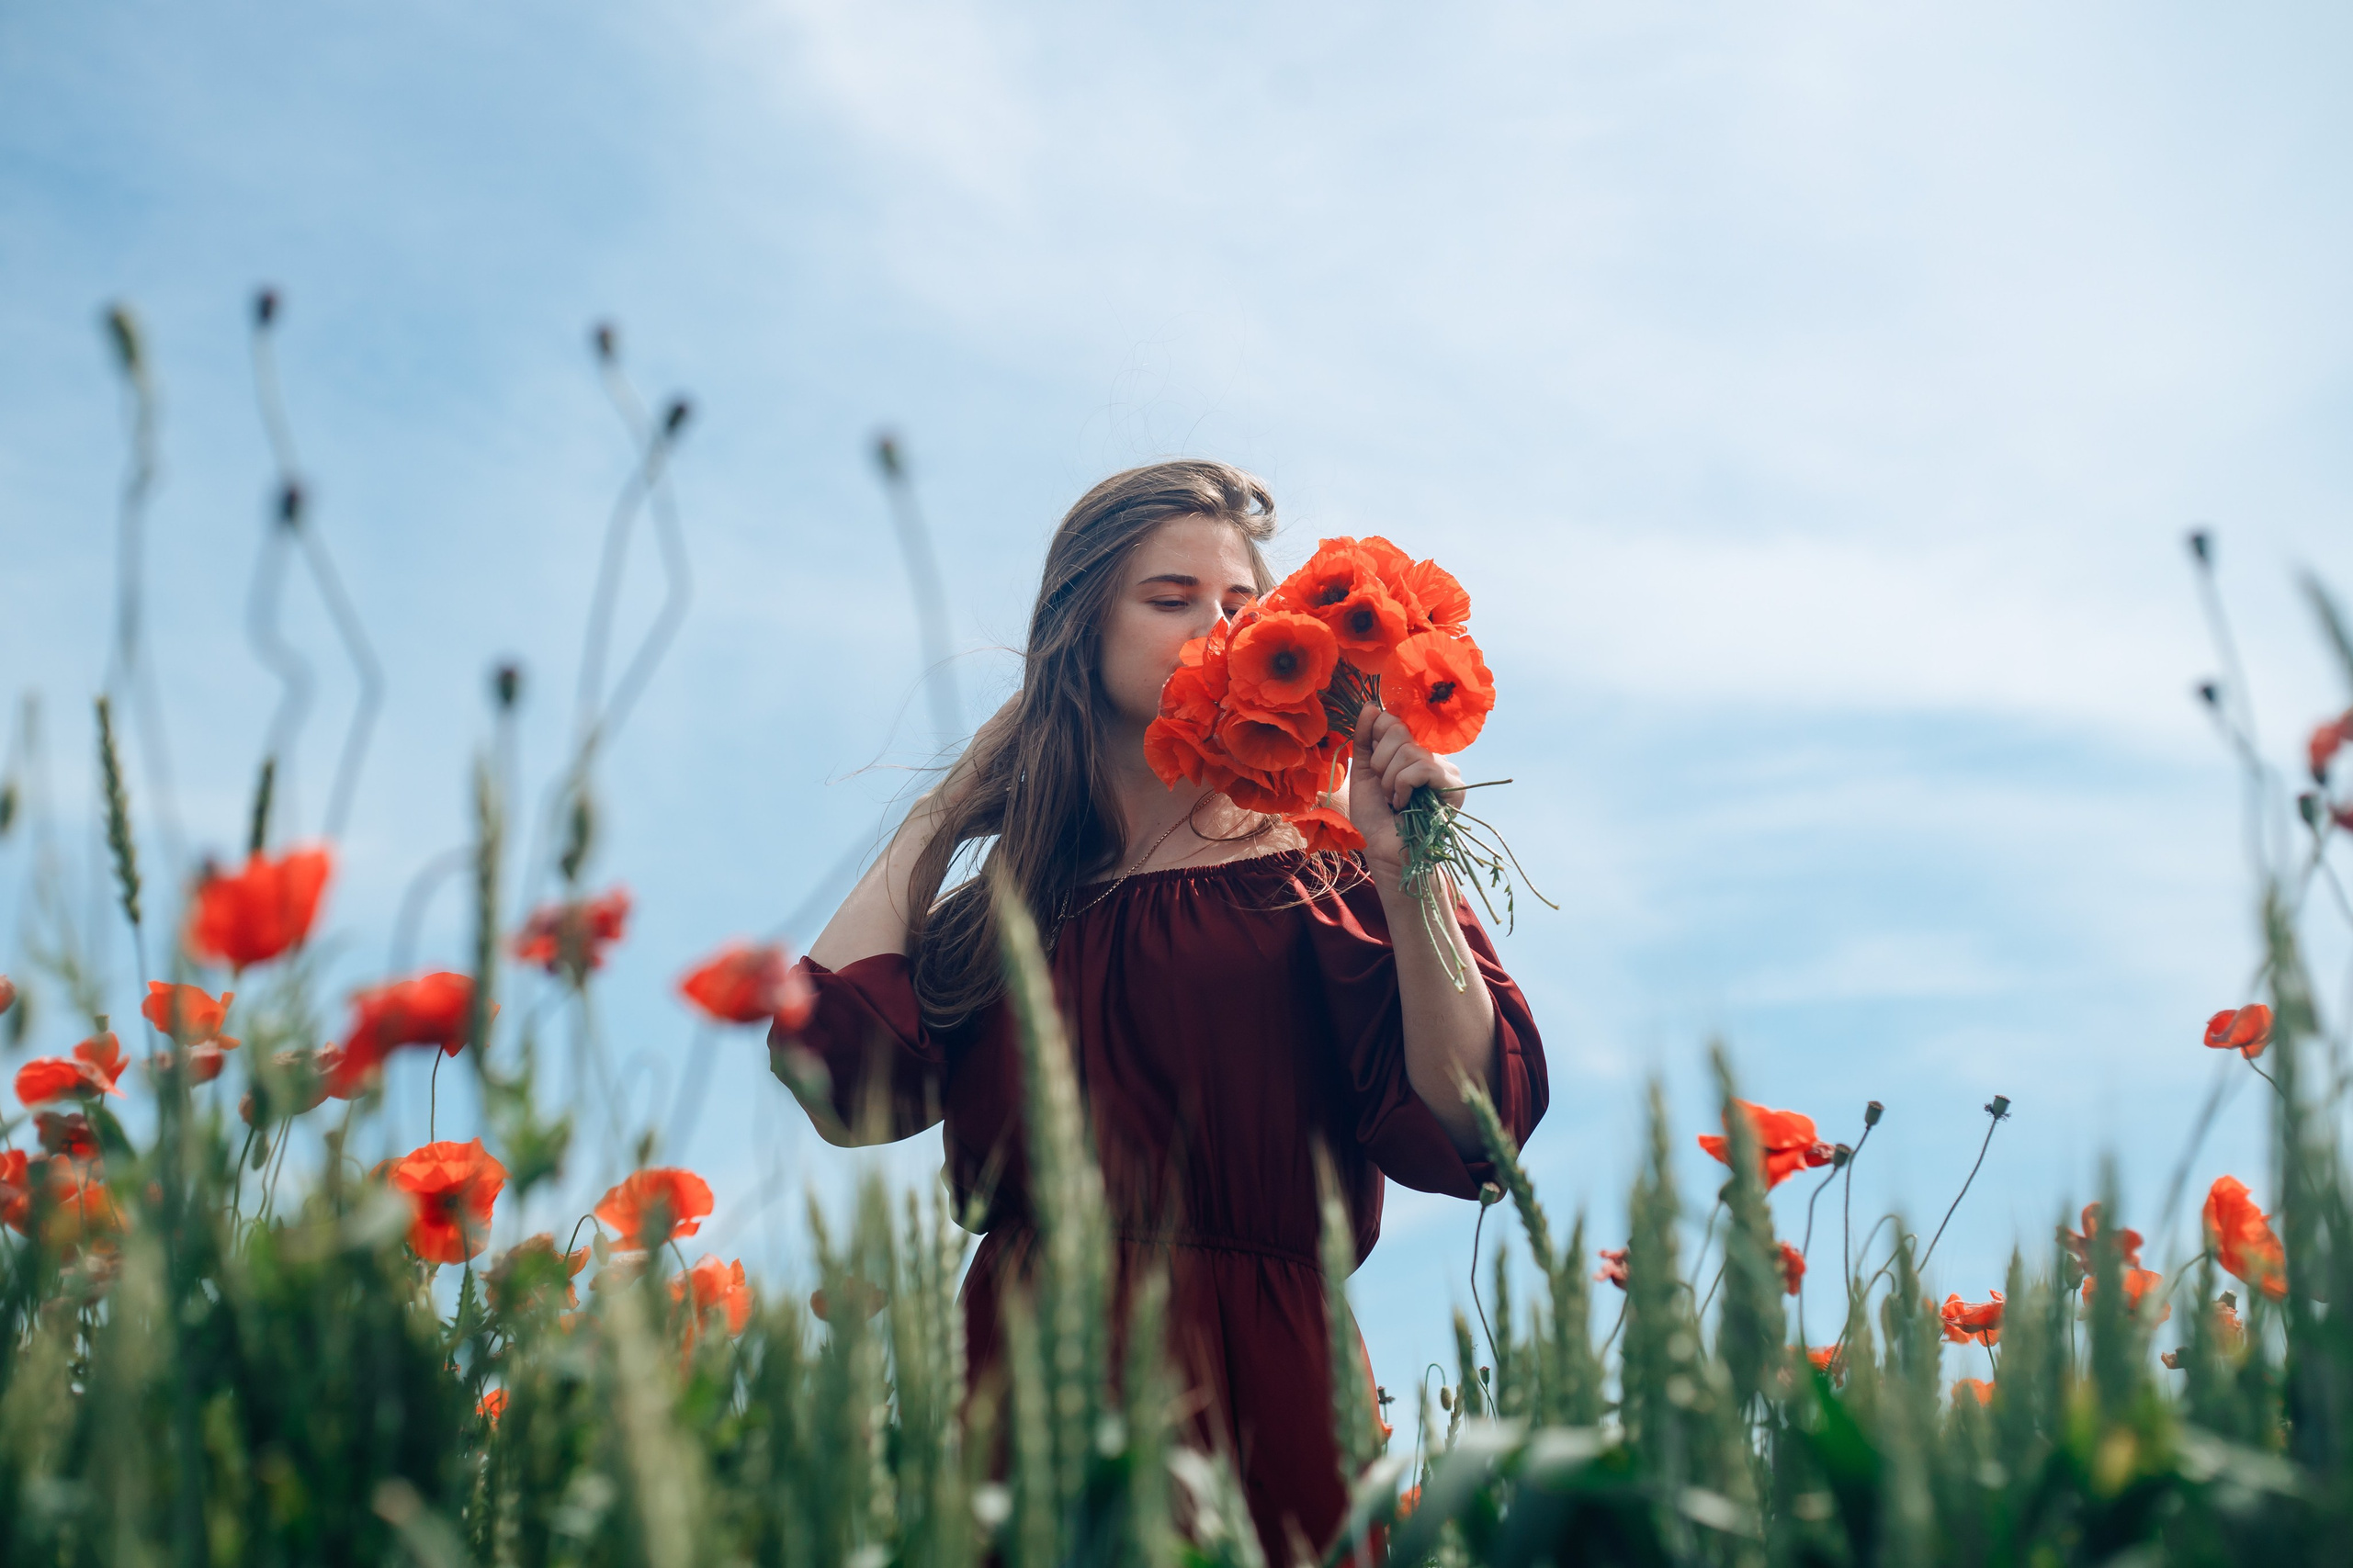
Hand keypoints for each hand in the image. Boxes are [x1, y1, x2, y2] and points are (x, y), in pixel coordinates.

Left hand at [1347, 705, 1464, 877]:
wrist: (1386, 853)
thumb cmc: (1375, 819)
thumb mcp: (1364, 773)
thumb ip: (1365, 740)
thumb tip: (1371, 706)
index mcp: (1411, 752)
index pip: (1393, 720)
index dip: (1375, 737)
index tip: (1373, 767)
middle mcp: (1431, 756)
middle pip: (1399, 730)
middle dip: (1380, 762)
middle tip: (1384, 789)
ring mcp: (1444, 770)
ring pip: (1407, 750)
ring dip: (1389, 780)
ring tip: (1393, 801)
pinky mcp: (1451, 785)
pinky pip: (1420, 767)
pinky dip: (1403, 787)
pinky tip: (1404, 805)